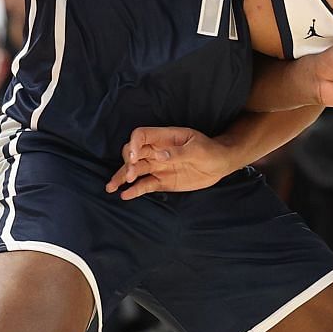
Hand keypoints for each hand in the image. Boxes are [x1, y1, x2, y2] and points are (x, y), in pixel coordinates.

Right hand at [109, 126, 232, 198]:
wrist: (221, 165)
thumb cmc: (211, 151)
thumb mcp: (198, 150)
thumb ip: (178, 153)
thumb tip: (159, 156)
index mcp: (165, 138)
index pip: (141, 136)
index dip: (133, 144)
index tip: (133, 156)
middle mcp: (157, 151)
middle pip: (133, 153)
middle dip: (127, 163)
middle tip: (130, 175)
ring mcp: (158, 166)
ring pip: (135, 170)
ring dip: (122, 176)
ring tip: (111, 187)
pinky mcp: (162, 181)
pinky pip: (145, 185)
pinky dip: (135, 190)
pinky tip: (125, 195)